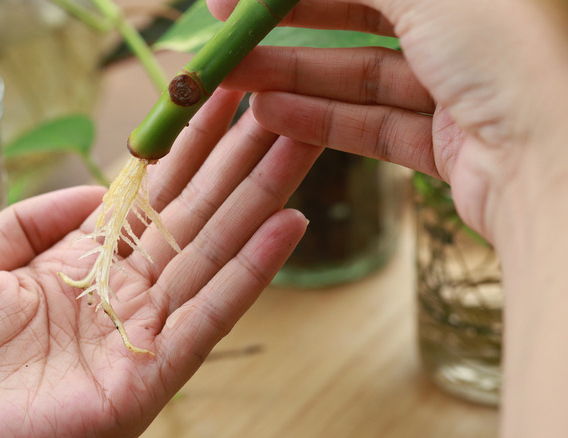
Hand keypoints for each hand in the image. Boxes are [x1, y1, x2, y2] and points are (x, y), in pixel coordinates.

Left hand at [0, 90, 321, 437]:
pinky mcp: (145, 379)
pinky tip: (286, 224)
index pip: (150, 198)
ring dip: (260, 201)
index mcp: (78, 267)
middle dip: (237, 161)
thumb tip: (98, 185)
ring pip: (212, 257)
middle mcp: (118, 298)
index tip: (221, 98)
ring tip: (301, 143)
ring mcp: (136, 338)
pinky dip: (250, 272)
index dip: (186, 148)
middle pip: (193, 219)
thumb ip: (33, 219)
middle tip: (284, 106)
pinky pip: (207, 318)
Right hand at [207, 2, 567, 436]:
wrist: (555, 164)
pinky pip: (374, 124)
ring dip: (294, 75)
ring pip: (360, 75)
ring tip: (235, 78)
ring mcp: (460, 86)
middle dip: (287, 24)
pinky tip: (271, 114)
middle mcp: (469, 26)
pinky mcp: (449, 141)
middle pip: (361, 15)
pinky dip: (322, 119)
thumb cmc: (504, 52)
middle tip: (227, 33)